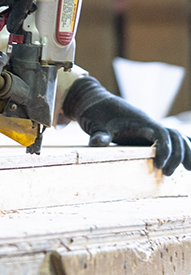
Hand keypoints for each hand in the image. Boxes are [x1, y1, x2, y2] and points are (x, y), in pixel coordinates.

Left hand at [63, 76, 190, 175]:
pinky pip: (170, 138)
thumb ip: (98, 134)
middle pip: (175, 136)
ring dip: (185, 151)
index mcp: (140, 121)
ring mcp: (149, 127)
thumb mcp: (93, 123)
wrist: (93, 101)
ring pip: (176, 137)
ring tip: (189, 170)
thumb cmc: (94, 111)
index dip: (165, 149)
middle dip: (178, 154)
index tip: (159, 165)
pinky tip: (187, 160)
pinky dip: (181, 146)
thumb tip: (97, 143)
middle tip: (168, 173)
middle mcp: (149, 123)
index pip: (162, 134)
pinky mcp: (146, 132)